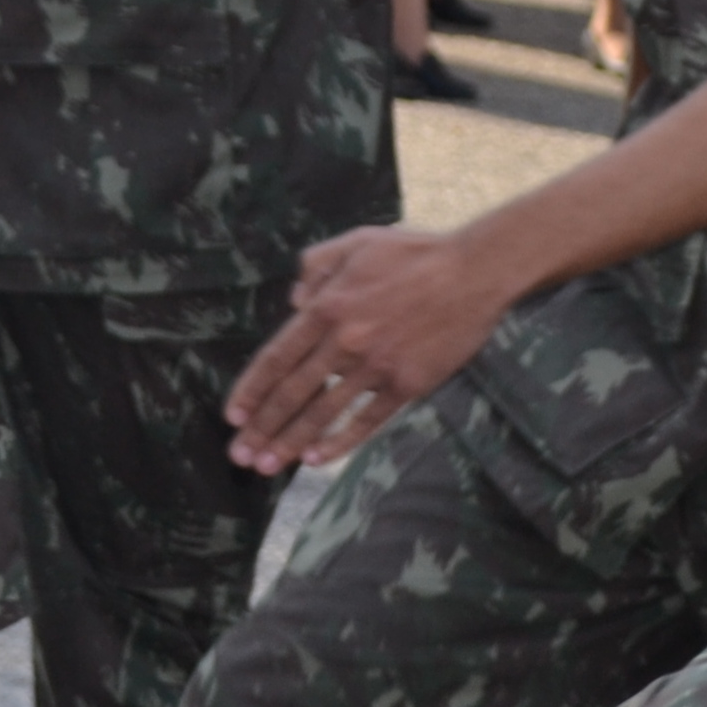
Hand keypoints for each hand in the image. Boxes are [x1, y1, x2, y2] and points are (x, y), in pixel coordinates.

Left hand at [220, 223, 517, 472]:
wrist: (474, 270)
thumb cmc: (415, 252)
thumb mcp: (357, 240)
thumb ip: (316, 264)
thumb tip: (294, 301)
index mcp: (329, 305)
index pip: (277, 357)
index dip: (252, 390)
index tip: (233, 416)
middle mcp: (346, 340)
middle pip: (293, 393)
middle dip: (262, 428)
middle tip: (240, 455)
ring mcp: (377, 365)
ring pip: (323, 412)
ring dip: (291, 443)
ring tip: (267, 466)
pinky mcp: (407, 384)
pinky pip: (366, 420)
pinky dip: (339, 442)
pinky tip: (317, 459)